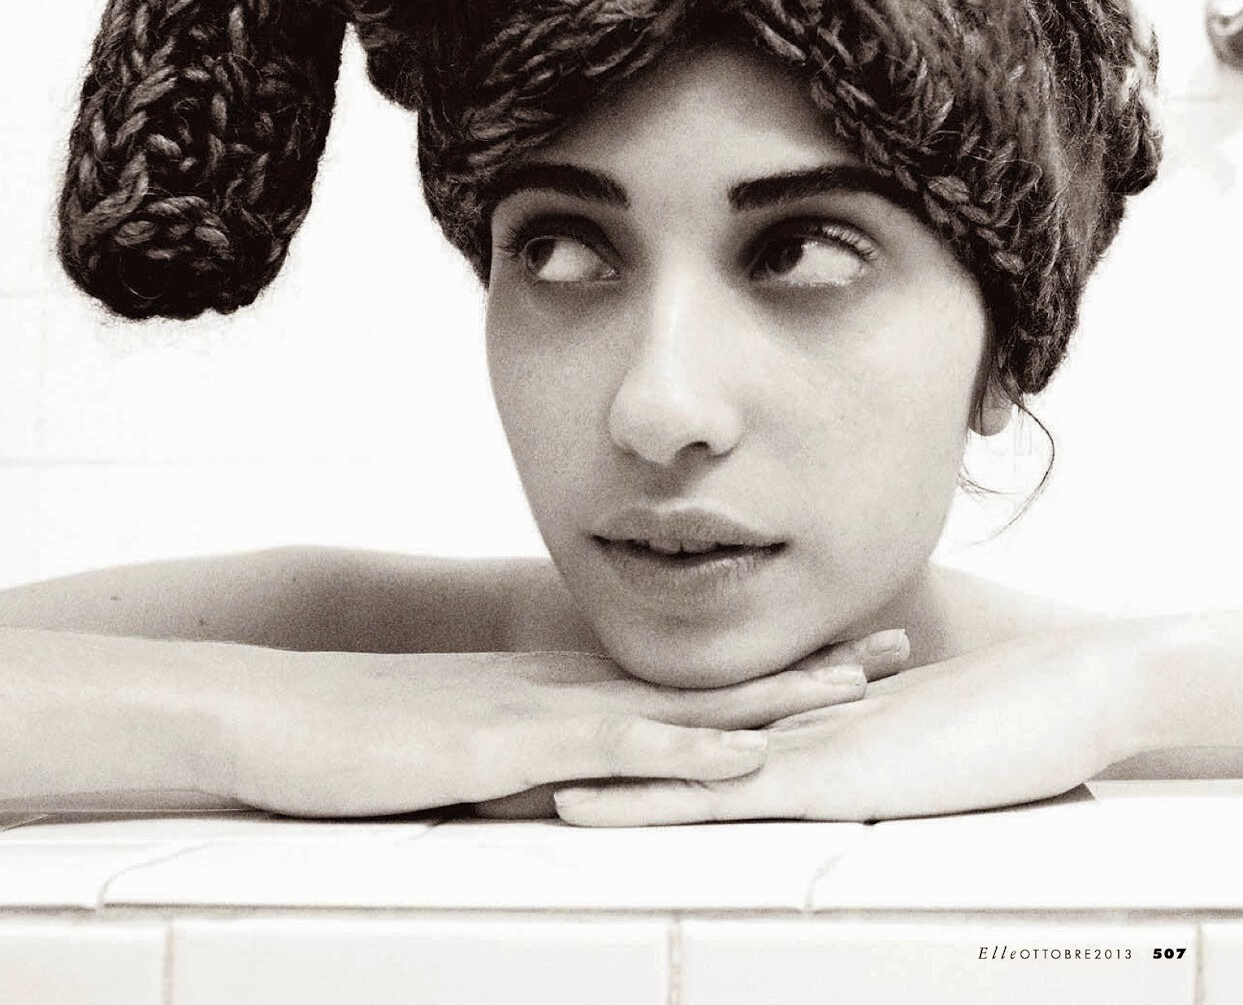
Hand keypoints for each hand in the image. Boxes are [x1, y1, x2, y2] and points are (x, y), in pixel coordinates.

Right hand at [215, 631, 907, 818]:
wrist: (267, 710)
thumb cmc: (351, 738)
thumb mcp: (454, 749)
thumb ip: (517, 759)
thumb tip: (565, 786)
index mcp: (557, 691)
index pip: (682, 678)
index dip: (765, 669)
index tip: (843, 657)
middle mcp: (564, 690)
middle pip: (706, 679)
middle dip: (801, 669)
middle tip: (894, 649)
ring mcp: (539, 714)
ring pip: (678, 704)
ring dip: (770, 699)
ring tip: (856, 689)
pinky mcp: (504, 748)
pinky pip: (610, 748)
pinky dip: (683, 751)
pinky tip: (741, 752)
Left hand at [553, 624, 1141, 824]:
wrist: (1067, 690)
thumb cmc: (1010, 721)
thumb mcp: (917, 744)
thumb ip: (870, 749)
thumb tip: (843, 763)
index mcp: (800, 720)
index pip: (698, 727)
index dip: (629, 731)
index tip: (564, 737)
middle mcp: (783, 727)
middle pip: (663, 736)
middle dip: (585, 748)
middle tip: (504, 755)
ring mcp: (796, 749)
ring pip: (668, 763)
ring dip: (589, 772)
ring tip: (511, 776)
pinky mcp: (820, 779)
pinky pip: (719, 792)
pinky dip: (650, 798)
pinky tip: (593, 805)